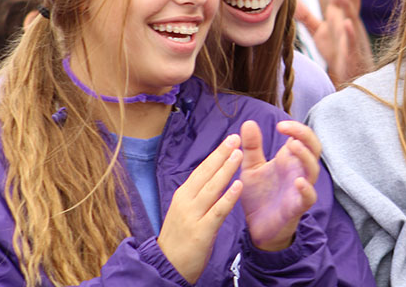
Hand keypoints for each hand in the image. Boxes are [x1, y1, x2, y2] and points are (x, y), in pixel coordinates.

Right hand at [158, 134, 243, 283]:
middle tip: (236, 138)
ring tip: (239, 153)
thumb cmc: (178, 239)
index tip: (229, 139)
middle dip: (221, 154)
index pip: (202, 169)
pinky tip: (238, 185)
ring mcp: (193, 216)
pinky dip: (228, 197)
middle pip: (206, 173)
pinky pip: (218, 211)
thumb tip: (212, 176)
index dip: (216, 154)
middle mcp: (186, 201)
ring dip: (226, 169)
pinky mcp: (202, 232)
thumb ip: (197, 195)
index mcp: (183, 195)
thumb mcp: (184, 211)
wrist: (166, 267)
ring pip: (212, 188)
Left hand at [239, 120, 320, 250]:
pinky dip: (307, 189)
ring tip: (292, 146)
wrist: (256, 226)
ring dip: (306, 156)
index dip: (296, 127)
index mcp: (288, 159)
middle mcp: (297, 170)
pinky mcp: (297, 207)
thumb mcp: (251, 167)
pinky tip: (298, 182)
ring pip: (313, 169)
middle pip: (314, 147)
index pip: (302, 136)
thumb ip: (251, 146)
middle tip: (287, 128)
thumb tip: (248, 122)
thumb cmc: (259, 194)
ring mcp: (300, 188)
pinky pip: (309, 197)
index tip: (280, 125)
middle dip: (305, 135)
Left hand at [295, 0, 373, 86]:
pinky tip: (347, 23)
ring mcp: (352, 36)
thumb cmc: (337, 51)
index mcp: (340, 15)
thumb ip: (307, 16)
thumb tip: (291, 1)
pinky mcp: (352, 52)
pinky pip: (352, 41)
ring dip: (346, 4)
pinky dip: (350, 32)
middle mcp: (348, 22)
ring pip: (351, 17)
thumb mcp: (320, 31)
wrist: (350, 77)